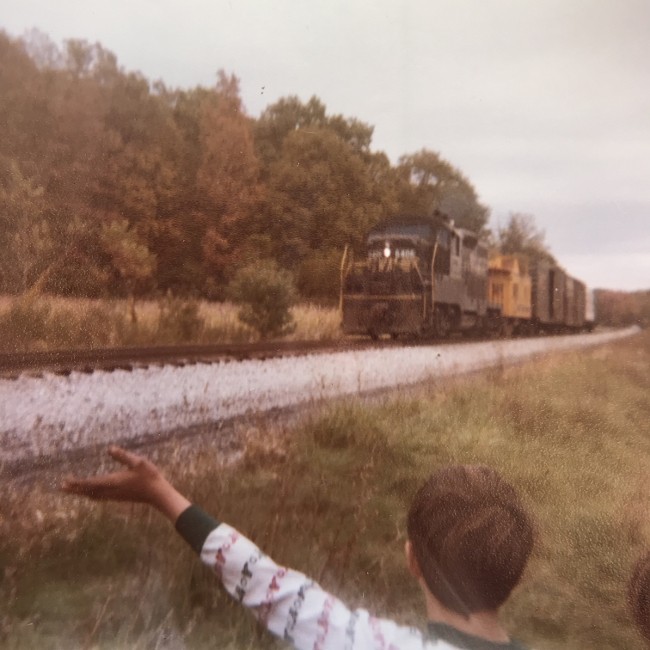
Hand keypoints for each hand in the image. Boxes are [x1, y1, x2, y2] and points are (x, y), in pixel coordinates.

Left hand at [61, 446, 190, 522]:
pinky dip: (91, 494)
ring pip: (93, 495)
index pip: (91, 483)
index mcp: (114, 482)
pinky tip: (91, 493)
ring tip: (72, 490)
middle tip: (62, 487)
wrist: (157, 494)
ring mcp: (114, 496)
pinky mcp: (118, 497)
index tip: (65, 482)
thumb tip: (109, 448)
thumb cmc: (149, 476)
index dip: (77, 483)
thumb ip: (123, 456)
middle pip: (89, 491)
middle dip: (75, 489)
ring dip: (82, 492)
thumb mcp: (138, 462)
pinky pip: (100, 497)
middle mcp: (111, 491)